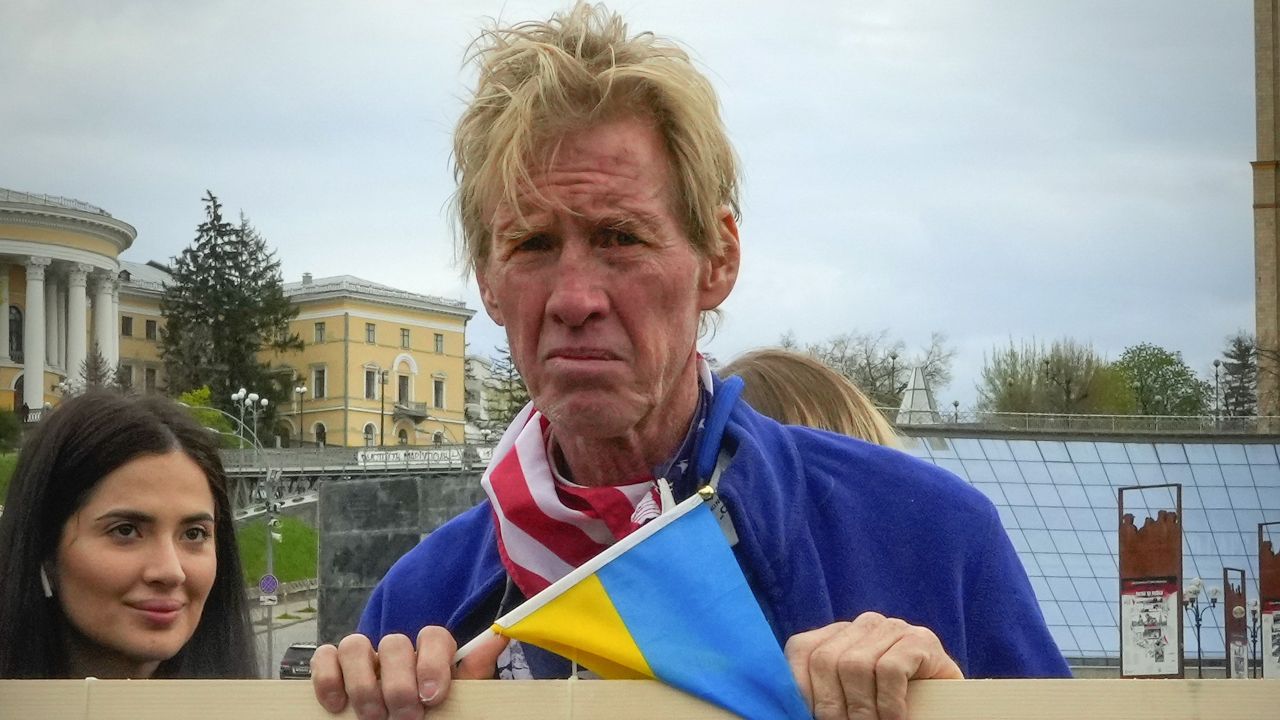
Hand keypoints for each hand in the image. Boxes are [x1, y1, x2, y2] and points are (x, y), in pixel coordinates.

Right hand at [311, 626, 507, 719]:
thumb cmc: (435, 716)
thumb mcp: (458, 702)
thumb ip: (473, 673)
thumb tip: (499, 638)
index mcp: (430, 655)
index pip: (433, 636)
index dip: (432, 663)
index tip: (432, 697)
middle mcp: (396, 653)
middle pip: (393, 642)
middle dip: (398, 683)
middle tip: (405, 717)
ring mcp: (363, 659)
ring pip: (354, 644)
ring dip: (363, 683)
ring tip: (372, 716)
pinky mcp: (333, 671)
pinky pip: (324, 658)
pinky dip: (327, 678)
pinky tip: (338, 706)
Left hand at [784, 612, 962, 719]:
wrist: (949, 707)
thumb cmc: (893, 706)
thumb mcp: (851, 697)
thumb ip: (824, 693)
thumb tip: (789, 709)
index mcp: (839, 634)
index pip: (801, 650)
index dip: (802, 689)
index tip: (812, 718)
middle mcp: (864, 624)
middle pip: (825, 660)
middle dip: (833, 706)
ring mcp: (894, 628)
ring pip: (854, 665)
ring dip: (862, 709)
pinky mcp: (921, 640)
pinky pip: (890, 670)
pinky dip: (888, 703)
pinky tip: (895, 718)